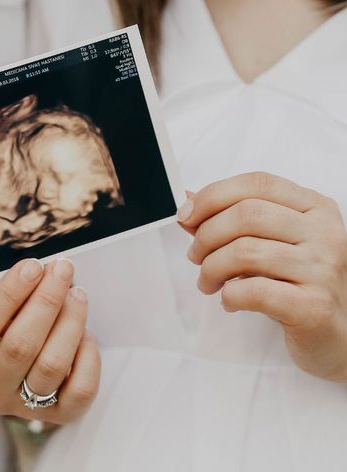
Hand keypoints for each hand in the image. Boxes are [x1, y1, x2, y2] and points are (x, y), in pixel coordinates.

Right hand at [0, 258, 100, 423]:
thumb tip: (39, 272)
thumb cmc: (7, 332)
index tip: (32, 266)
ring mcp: (23, 407)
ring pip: (52, 365)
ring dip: (70, 321)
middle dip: (46, 300)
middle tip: (62, 270)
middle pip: (20, 345)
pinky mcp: (59, 415)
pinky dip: (87, 355)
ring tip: (77, 294)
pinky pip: (80, 389)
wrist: (24, 374)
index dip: (9, 293)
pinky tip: (84, 333)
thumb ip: (11, 293)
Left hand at [178, 171, 346, 381]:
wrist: (337, 334)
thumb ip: (230, 218)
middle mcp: (324, 232)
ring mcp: (322, 268)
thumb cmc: (296, 282)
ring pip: (246, 251)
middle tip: (195, 255)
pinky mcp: (314, 306)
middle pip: (247, 214)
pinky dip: (229, 295)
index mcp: (314, 207)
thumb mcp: (269, 241)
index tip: (186, 216)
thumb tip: (187, 200)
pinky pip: (254, 291)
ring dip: (212, 268)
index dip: (212, 196)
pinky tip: (230, 300)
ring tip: (207, 282)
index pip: (256, 183)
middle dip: (206, 235)